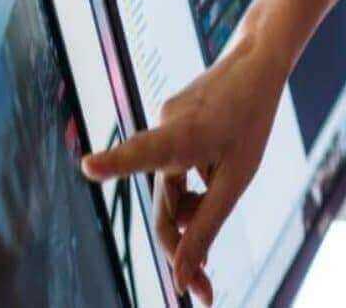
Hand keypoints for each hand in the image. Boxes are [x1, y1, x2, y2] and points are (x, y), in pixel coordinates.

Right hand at [81, 30, 288, 305]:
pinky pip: (174, 166)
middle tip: (203, 290)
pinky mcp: (167, 120)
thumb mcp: (238, 177)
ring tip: (221, 197)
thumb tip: (181, 274)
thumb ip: (208, 222)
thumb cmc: (252, 120)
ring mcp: (162, 122)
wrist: (256, 60)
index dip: (115, 162)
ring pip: (170, 188)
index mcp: (184, 136)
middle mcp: (164, 127)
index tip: (90, 165)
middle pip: (164, 205)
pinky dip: (192, 182)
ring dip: (192, 208)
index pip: (144, 151)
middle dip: (183, 245)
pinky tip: (216, 165)